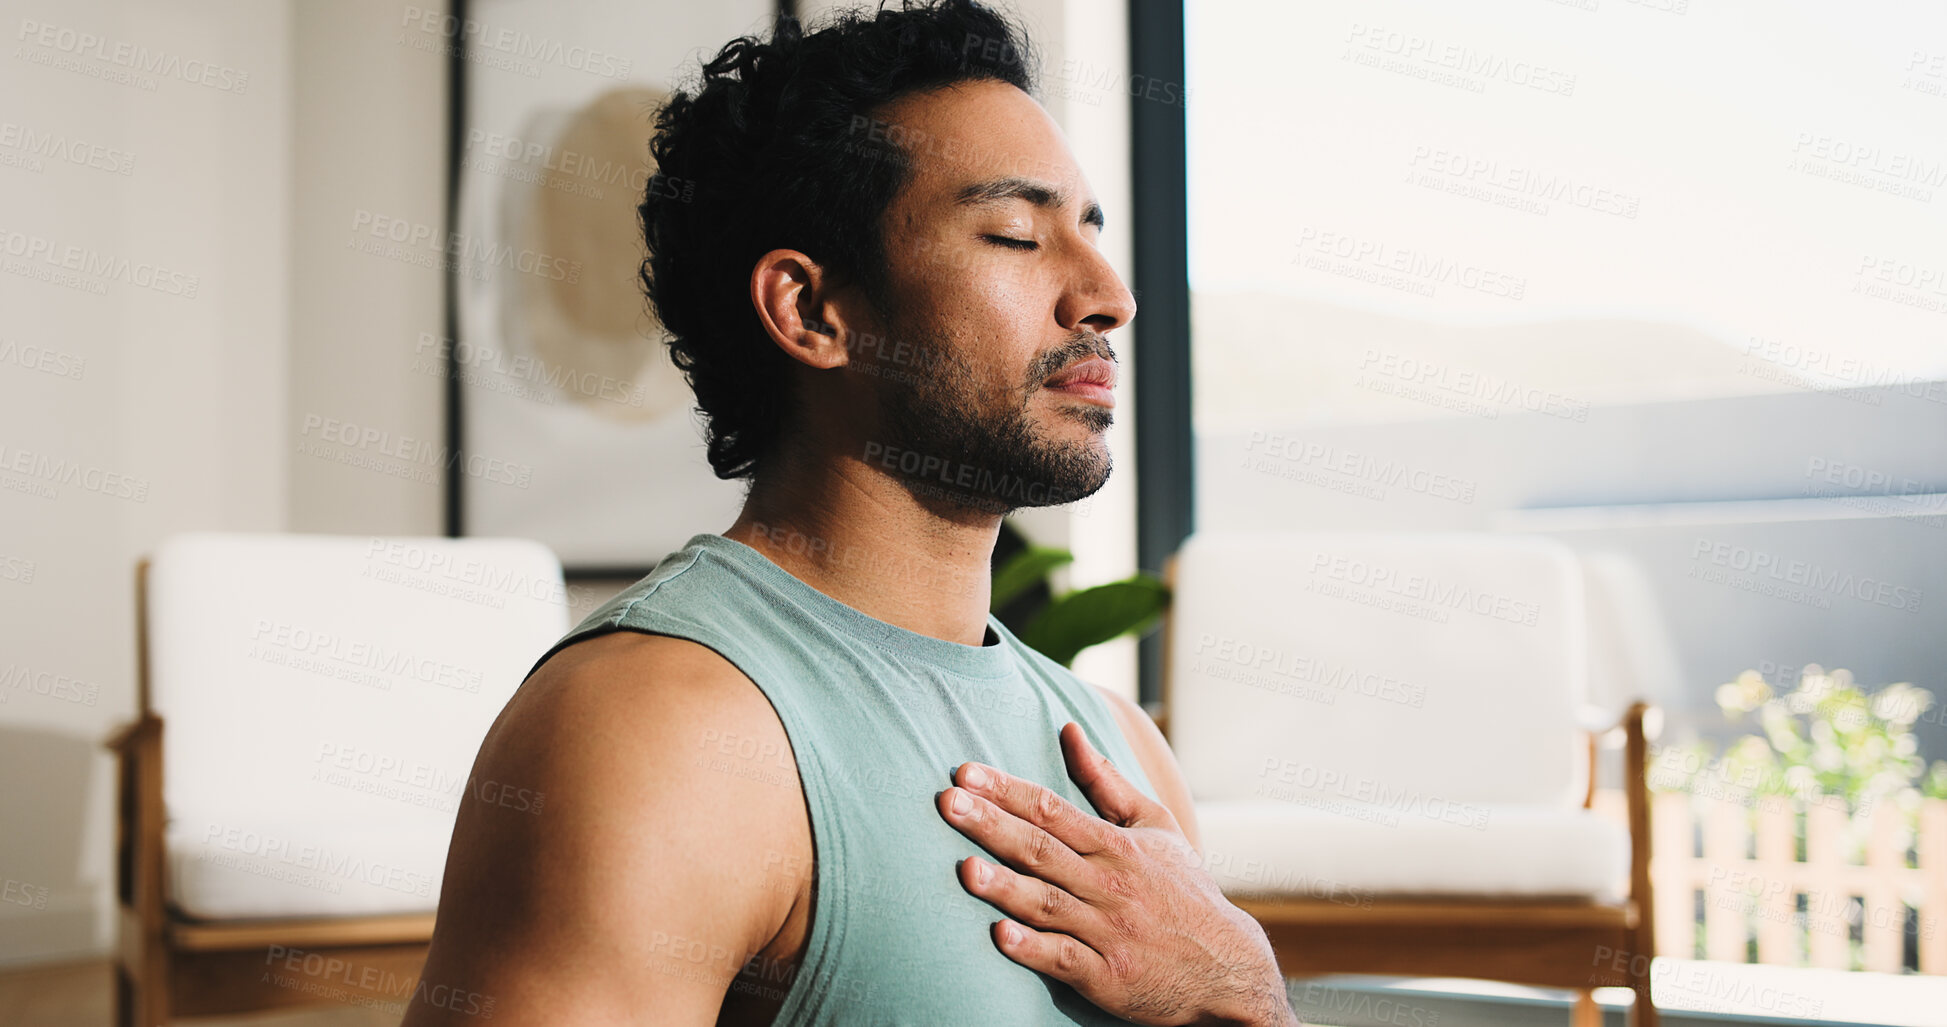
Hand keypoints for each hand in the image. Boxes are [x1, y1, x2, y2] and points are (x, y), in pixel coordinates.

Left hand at [936, 722, 1298, 1026]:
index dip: (1006, 789)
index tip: (965, 771)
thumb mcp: (1155, 826)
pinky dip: (1033, 948)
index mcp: (1116, 846)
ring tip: (965, 869)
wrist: (1227, 967)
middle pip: (1041, 849)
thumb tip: (1069, 730)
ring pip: (1047, 904)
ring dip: (1005, 886)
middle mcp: (1108, 884)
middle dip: (991, 824)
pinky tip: (1001, 936)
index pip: (1052, 809)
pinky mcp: (1107, 976)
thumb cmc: (1183, 889)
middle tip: (946, 803)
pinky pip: (1065, 959)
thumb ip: (1106, 781)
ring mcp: (1107, 931)